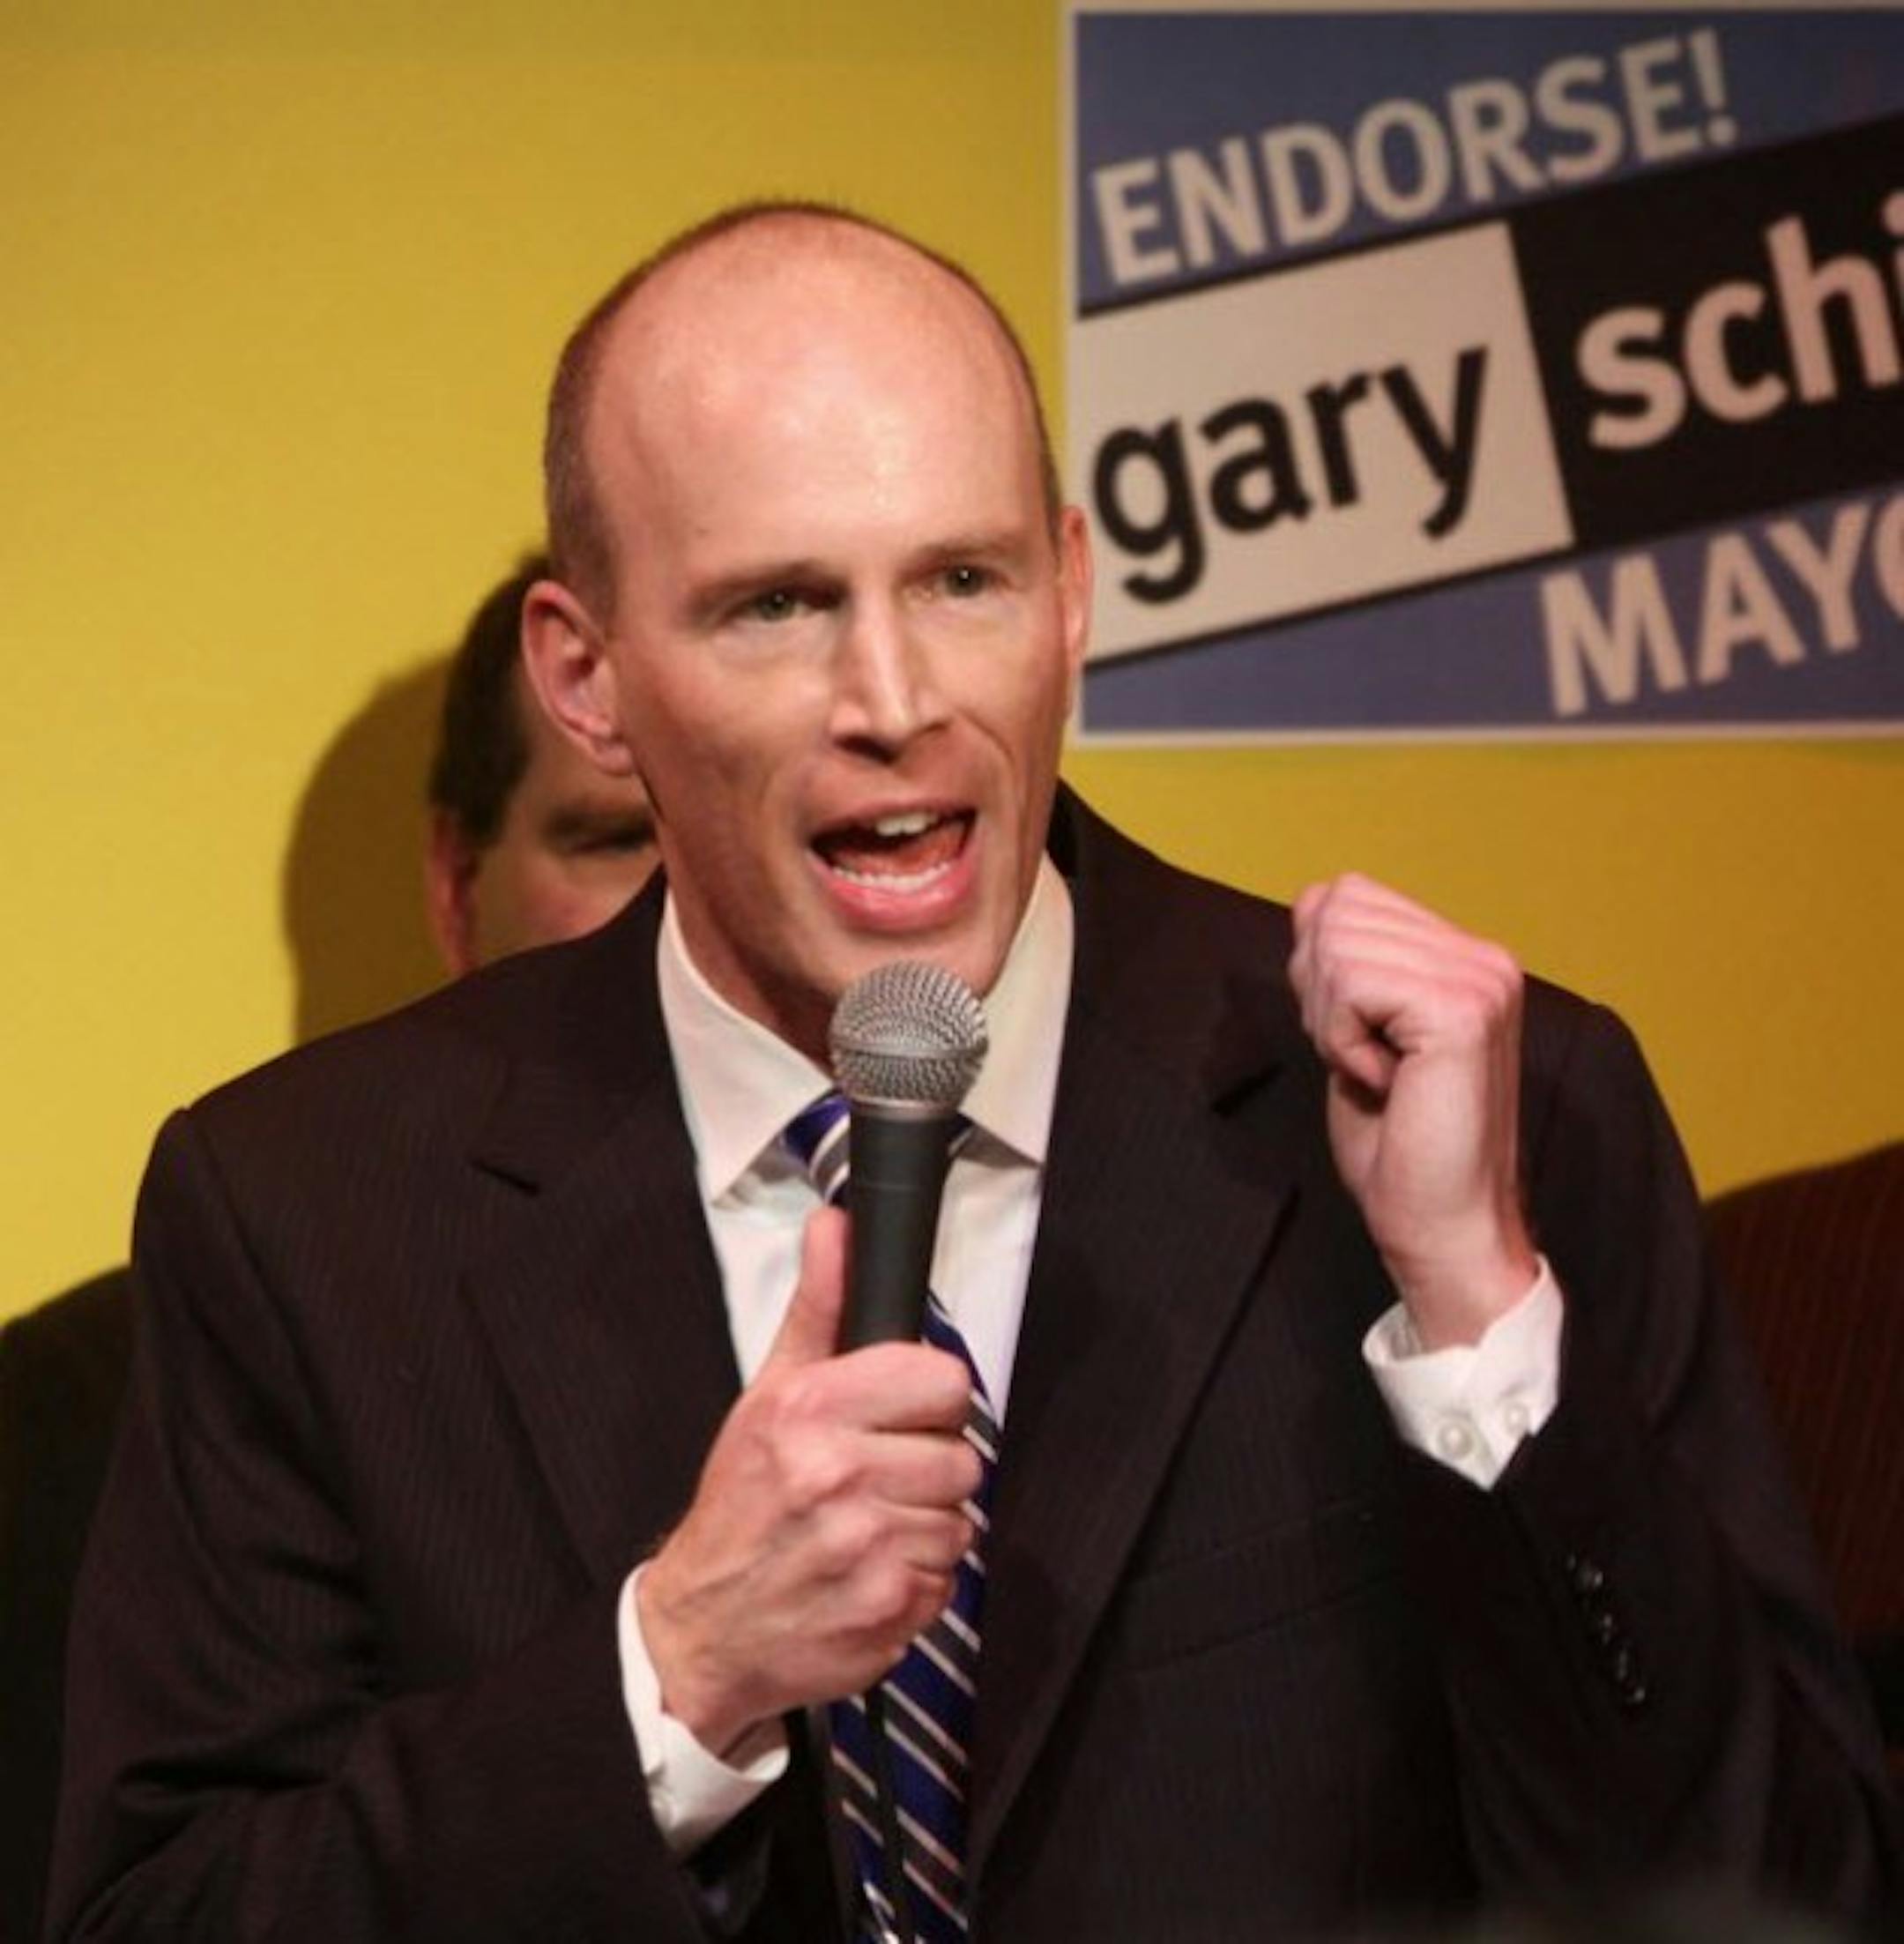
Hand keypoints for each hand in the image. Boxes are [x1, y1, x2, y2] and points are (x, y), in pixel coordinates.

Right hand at [637, 1206, 980, 1756]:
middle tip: (876, 1481)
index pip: (945, 1381)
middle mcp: (837, 1475)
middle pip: (961, 1457)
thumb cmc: (740, 1503)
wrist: (702, 1627)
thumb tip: (836, 1226)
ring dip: (923, 1530)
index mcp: (810, 1409)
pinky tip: (869, 1576)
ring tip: (869, 1530)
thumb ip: (818, 1308)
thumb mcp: (768, 1393)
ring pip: (959, 1521)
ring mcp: (865, 1549)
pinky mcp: (886, 1611)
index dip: (929, 1401)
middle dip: (925, 1470)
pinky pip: (946, 1582)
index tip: (900, 1418)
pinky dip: (916, 1583)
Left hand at [1288, 873, 1538, 1348]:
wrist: (1442, 1227)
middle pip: (1337, 907)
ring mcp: (1480, 979)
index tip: (1354, 1039)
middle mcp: (1484, 958)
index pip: (1348, 895)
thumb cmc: (1398, 1147)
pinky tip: (1387, 1083)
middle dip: (1320, 992)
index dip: (1317, 967)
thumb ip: (1342, 965)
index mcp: (1465, 958)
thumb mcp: (1353, 1033)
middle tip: (1367, 1060)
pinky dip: (1343, 1041)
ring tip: (1382, 1074)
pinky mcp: (1462, 1009)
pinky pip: (1350, 986)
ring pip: (1337, 945)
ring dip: (1333, 1022)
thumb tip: (1314, 899)